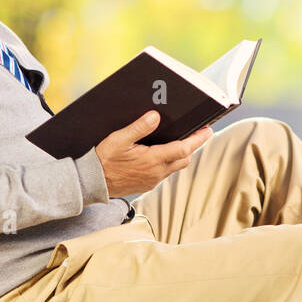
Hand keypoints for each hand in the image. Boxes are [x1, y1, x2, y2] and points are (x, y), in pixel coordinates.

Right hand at [94, 110, 212, 197]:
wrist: (93, 183)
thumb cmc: (104, 160)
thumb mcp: (119, 139)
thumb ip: (139, 128)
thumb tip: (155, 117)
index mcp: (152, 160)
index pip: (183, 149)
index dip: (198, 139)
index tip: (207, 130)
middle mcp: (156, 173)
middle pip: (184, 159)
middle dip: (193, 146)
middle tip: (198, 133)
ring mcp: (152, 180)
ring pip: (176, 167)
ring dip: (182, 154)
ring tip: (183, 140)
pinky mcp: (147, 184)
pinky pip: (165, 173)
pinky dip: (170, 162)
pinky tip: (164, 154)